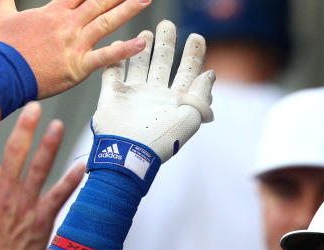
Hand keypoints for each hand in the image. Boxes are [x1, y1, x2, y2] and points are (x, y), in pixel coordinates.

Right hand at [0, 0, 150, 98]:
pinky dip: (125, 49)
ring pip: (107, 22)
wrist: (2, 73)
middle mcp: (68, 24)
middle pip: (98, 2)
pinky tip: (142, 42)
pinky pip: (106, 56)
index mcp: (54, 12)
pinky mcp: (79, 65)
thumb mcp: (3, 16)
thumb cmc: (3, 49)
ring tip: (146, 0)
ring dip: (128, 9)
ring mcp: (75, 44)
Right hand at [0, 102, 80, 249]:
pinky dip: (70, 180)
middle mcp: (2, 193)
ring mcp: (23, 206)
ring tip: (58, 125)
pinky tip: (81, 166)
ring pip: (40, 168)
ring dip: (50, 144)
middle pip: (15, 152)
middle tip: (35, 107)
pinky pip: (59, 197)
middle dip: (25, 126)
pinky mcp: (41, 222)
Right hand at [91, 20, 214, 161]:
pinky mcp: (112, 95)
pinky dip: (115, 58)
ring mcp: (134, 94)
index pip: (187, 73)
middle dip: (167, 44)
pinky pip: (113, 72)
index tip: (197, 37)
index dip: (193, 55)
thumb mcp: (189, 117)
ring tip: (147, 31)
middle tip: (168, 24)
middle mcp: (155, 96)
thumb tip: (210, 74)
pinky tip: (119, 44)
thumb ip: (201, 95)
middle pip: (163, 63)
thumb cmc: (162, 139)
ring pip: (139, 64)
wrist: (129, 151)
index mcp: (174, 101)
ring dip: (143, 48)